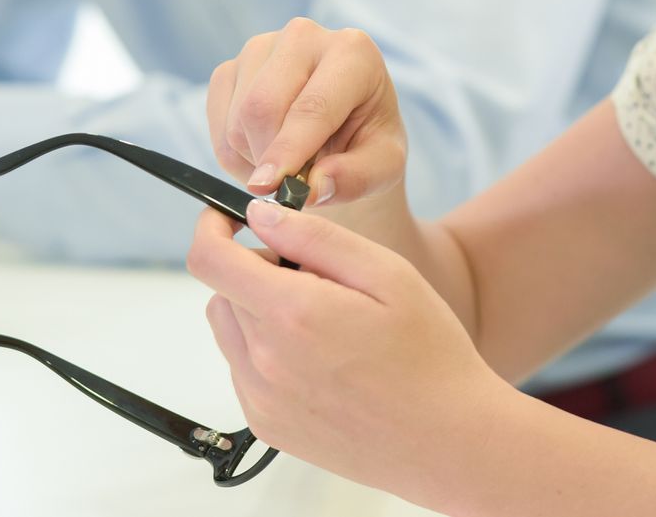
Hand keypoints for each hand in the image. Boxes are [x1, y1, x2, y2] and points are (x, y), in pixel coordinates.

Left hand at [187, 199, 510, 499]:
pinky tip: (319, 358)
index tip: (229, 217)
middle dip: (256, 269)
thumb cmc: (428, 353)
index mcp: (293, 313)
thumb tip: (260, 214)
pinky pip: (243, 370)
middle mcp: (265, 361)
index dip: (211, 227)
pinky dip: (266, 351)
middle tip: (316, 278)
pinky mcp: (267, 425)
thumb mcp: (386, 274)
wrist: (446, 441)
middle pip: (222, 291)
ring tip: (321, 321)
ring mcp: (262, 399)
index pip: (210, 259)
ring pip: (229, 329)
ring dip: (257, 311)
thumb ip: (315, 238)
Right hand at [205, 18, 406, 207]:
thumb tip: (316, 186)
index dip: (288, 150)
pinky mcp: (231, 67)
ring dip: (254, 158)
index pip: (312, 106)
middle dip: (269, 157)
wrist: (344, 130)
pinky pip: (217, 122)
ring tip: (287, 165)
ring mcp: (261, 46)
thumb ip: (356, 178)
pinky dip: (235, 153)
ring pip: (237, 117)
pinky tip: (264, 152)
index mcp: (353, 52)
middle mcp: (304, 36)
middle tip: (289, 186)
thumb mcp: (383, 167)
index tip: (269, 187)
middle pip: (263, 106)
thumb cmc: (367, 143)